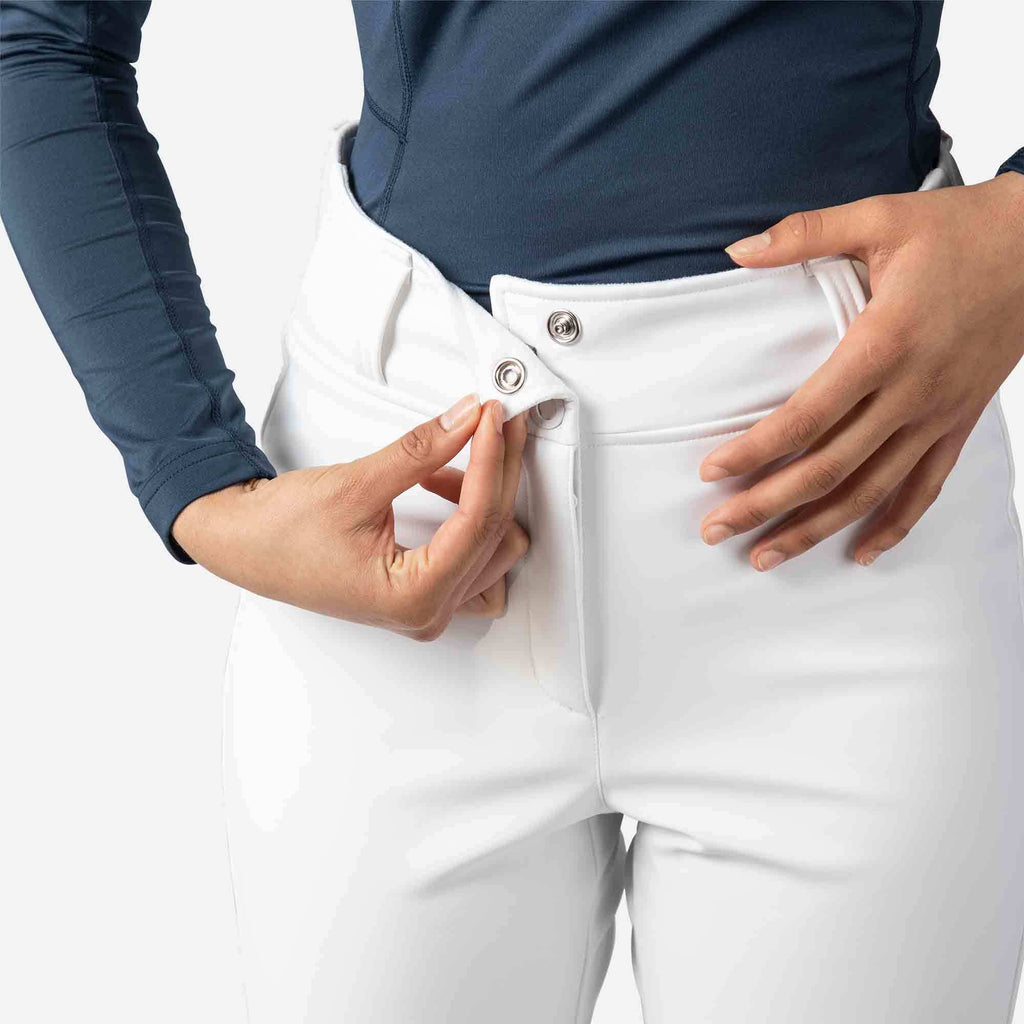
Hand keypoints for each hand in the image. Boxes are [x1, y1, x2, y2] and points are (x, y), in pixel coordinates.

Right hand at [171, 395, 530, 640]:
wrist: (242, 545)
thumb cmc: (280, 533)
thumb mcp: (356, 484)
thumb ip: (421, 451)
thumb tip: (467, 419)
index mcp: (413, 598)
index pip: (478, 521)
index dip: (490, 459)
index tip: (491, 416)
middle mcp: (428, 613)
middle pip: (496, 534)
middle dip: (498, 471)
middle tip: (492, 419)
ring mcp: (428, 608)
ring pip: (495, 550)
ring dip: (486, 496)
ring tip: (459, 451)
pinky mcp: (423, 593)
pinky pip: (475, 558)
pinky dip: (470, 516)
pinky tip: (443, 481)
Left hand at [698, 169, 1023, 570]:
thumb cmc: (959, 230)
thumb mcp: (878, 218)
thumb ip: (804, 234)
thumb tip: (735, 250)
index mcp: (884, 343)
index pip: (807, 416)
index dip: (755, 450)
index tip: (711, 471)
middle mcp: (912, 391)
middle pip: (828, 468)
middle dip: (765, 505)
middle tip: (715, 530)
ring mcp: (938, 415)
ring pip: (870, 491)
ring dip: (814, 529)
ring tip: (764, 556)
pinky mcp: (959, 423)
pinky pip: (926, 487)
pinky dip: (893, 525)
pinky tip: (860, 553)